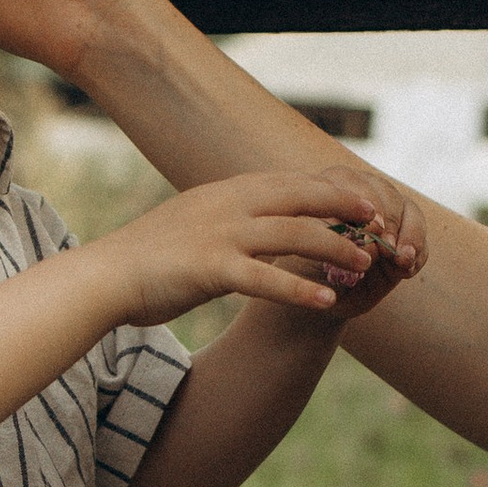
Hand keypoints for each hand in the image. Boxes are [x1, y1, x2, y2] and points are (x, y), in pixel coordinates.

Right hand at [88, 170, 417, 329]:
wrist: (105, 277)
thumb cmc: (153, 257)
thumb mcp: (197, 221)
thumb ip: (231, 216)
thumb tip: (261, 216)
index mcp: (228, 192)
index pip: (292, 184)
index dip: (333, 191)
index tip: (366, 202)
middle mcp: (228, 205)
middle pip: (301, 199)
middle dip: (346, 209)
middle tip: (381, 223)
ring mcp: (219, 234)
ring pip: (293, 235)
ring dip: (335, 249)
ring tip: (366, 265)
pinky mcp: (209, 268)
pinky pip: (266, 278)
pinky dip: (300, 288)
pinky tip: (327, 302)